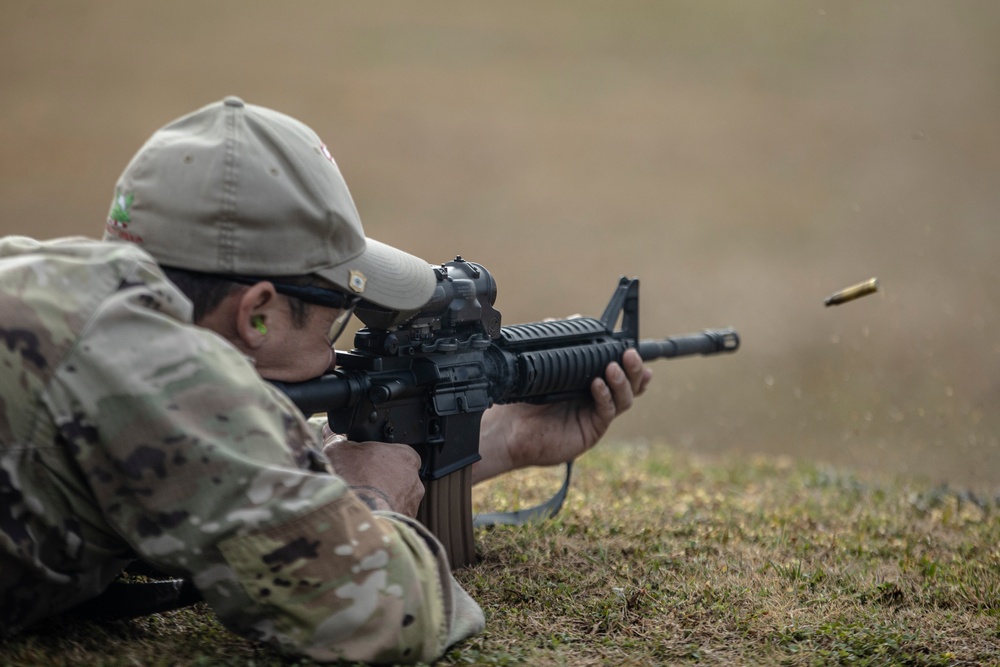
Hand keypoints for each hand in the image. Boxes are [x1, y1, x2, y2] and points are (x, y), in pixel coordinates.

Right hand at [322, 427, 424, 516]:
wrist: (357, 518)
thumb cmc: (353, 480)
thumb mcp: (337, 450)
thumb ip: (336, 437)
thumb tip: (331, 430)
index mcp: (405, 456)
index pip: (398, 453)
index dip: (380, 457)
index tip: (365, 463)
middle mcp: (414, 481)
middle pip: (398, 477)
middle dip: (381, 481)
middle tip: (361, 484)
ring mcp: (411, 505)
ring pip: (397, 500)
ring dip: (382, 501)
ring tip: (361, 502)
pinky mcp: (405, 526)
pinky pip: (394, 519)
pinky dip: (382, 518)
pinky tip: (365, 516)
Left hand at [474, 348, 651, 482]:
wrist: (510, 430)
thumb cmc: (524, 401)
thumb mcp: (540, 369)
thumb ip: (556, 344)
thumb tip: (567, 319)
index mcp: (589, 384)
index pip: (619, 372)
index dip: (631, 364)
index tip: (633, 349)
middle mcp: (597, 399)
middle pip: (630, 385)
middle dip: (634, 369)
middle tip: (630, 354)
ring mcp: (595, 415)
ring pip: (624, 398)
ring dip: (623, 381)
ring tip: (614, 367)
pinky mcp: (591, 430)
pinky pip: (606, 411)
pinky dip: (605, 396)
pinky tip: (597, 385)